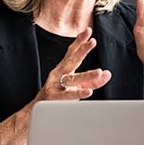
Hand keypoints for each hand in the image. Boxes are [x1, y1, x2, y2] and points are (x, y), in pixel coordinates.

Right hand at [0, 28, 110, 144]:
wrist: (36, 113)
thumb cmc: (58, 96)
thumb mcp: (75, 86)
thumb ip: (91, 80)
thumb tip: (107, 73)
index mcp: (62, 70)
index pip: (71, 53)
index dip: (79, 42)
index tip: (88, 31)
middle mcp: (58, 75)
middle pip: (71, 60)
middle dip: (82, 50)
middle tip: (92, 41)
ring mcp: (55, 86)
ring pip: (72, 79)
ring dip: (86, 75)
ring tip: (99, 71)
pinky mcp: (54, 99)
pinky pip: (68, 96)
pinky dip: (78, 93)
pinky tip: (88, 92)